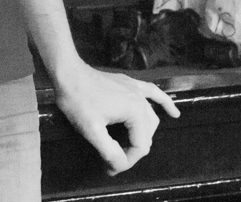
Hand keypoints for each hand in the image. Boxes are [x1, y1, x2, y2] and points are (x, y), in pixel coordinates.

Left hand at [54, 60, 179, 175]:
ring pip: (150, 119)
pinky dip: (164, 103)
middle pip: (146, 135)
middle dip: (131, 151)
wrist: (67, 73)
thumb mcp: (91, 130)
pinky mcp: (129, 83)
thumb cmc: (78, 100)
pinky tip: (173, 113)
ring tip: (129, 150)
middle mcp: (141, 100)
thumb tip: (120, 165)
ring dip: (142, 136)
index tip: (109, 168)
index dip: (126, 161)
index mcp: (136, 111)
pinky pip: (153, 94)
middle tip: (111, 160)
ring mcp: (136, 89)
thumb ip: (109, 151)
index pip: (141, 146)